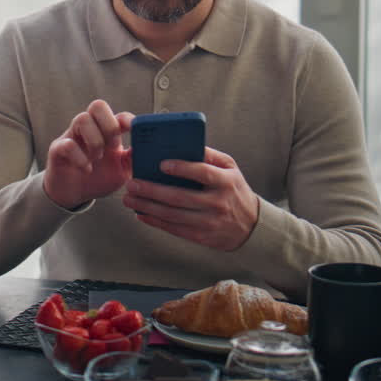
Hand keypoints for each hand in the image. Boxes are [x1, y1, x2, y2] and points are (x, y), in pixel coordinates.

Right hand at [43, 100, 133, 209]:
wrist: (74, 194)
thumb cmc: (98, 179)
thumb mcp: (122, 171)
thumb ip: (134, 159)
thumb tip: (150, 149)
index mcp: (107, 133)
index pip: (118, 115)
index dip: (128, 120)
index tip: (133, 134)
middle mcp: (90, 130)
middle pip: (98, 105)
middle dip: (109, 125)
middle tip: (112, 146)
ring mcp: (72, 137)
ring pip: (82, 118)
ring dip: (94, 140)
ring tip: (97, 158)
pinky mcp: (58, 150)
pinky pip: (67, 144)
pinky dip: (80, 157)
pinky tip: (86, 168)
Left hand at [121, 147, 259, 250]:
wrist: (251, 226)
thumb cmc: (234, 190)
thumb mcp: (230, 169)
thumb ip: (209, 155)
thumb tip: (183, 143)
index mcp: (225, 182)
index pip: (203, 173)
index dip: (182, 168)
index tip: (161, 164)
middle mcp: (218, 203)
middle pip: (180, 197)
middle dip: (152, 191)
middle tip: (132, 184)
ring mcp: (209, 222)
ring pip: (173, 215)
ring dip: (147, 207)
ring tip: (129, 198)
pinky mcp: (202, 237)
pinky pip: (174, 229)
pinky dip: (155, 222)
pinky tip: (141, 213)